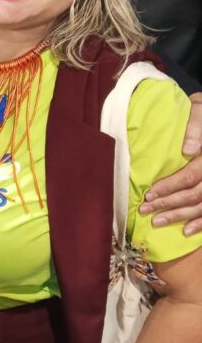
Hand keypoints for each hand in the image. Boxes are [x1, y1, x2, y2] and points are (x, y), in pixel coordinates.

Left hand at [140, 94, 201, 233]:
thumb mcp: (200, 110)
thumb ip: (195, 127)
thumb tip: (187, 150)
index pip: (190, 177)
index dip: (170, 187)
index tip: (149, 194)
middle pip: (195, 195)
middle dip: (169, 205)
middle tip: (146, 212)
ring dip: (181, 217)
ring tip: (158, 222)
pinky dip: (201, 223)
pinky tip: (187, 231)